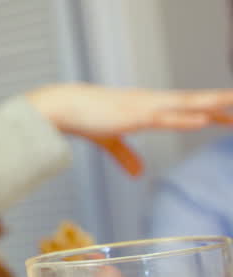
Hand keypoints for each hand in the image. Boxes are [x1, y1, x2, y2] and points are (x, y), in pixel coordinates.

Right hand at [27, 84, 232, 175]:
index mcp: (149, 106)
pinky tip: (203, 119)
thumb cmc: (82, 117)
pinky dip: (184, 118)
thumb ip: (125, 156)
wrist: (60, 106)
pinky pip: (164, 118)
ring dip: (216, 103)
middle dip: (225, 102)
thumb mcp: (109, 140)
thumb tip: (138, 174)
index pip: (189, 108)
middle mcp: (153, 102)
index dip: (214, 110)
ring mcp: (146, 107)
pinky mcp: (134, 115)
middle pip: (198, 102)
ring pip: (189, 104)